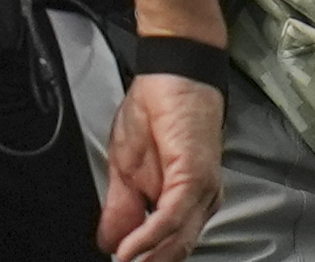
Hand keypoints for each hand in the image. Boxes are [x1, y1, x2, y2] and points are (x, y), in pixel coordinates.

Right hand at [97, 72, 225, 261]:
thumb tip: (113, 244)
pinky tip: (130, 249)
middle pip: (176, 249)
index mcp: (185, 199)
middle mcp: (200, 198)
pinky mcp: (195, 174)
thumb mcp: (124, 168)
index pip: (168, 245)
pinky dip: (149, 236)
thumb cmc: (153, 112)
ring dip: (149, 258)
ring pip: (178, 240)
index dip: (145, 260)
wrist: (169, 72)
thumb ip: (122, 209)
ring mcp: (202, 188)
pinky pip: (173, 216)